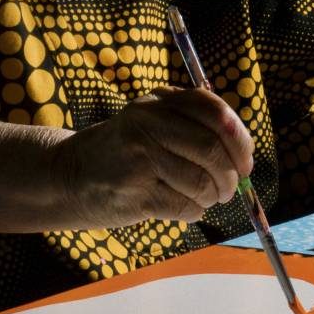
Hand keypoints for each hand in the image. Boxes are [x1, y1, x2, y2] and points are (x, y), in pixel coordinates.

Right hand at [51, 86, 253, 224]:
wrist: (69, 175)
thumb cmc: (123, 152)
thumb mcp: (150, 121)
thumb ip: (191, 125)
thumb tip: (242, 154)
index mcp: (158, 102)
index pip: (215, 113)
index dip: (240, 140)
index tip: (244, 162)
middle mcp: (147, 123)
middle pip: (212, 150)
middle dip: (230, 176)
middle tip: (229, 189)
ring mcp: (139, 157)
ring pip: (201, 182)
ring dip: (211, 197)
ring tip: (203, 198)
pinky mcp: (135, 192)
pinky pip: (185, 206)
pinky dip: (193, 211)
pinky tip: (180, 206)